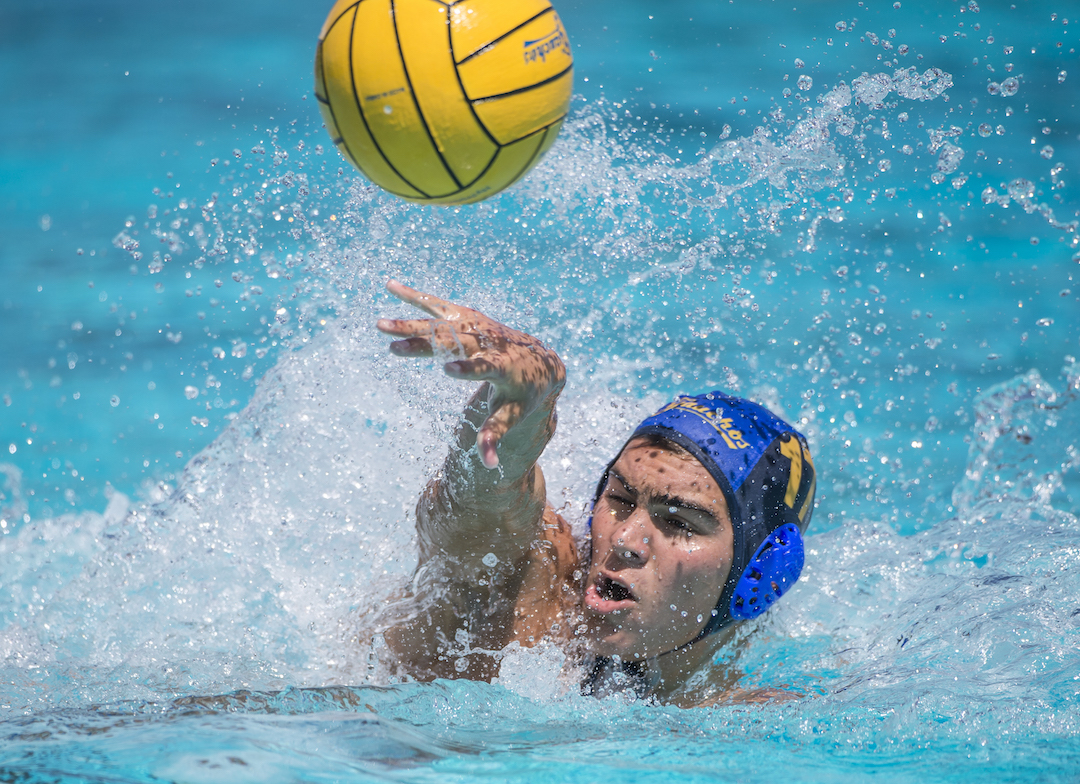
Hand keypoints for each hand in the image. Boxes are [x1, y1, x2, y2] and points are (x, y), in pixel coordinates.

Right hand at [376, 280, 565, 469]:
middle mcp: (489, 342)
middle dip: (423, 343)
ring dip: (409, 321)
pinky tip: (389, 285)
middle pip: (454, 341)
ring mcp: (476, 326)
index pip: (486, 367)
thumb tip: (489, 466)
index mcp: (504, 367)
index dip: (469, 368)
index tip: (447, 370)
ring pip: (440, 321)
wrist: (539, 360)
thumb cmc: (523, 394)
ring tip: (380, 323)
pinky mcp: (467, 316)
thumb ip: (496, 434)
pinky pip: (437, 305)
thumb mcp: (513, 415)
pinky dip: (414, 297)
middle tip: (392, 345)